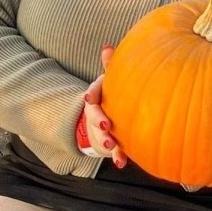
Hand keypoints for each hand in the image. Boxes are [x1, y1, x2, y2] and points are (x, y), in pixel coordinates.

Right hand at [79, 46, 125, 166]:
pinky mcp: (111, 143)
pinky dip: (117, 157)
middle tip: (105, 125)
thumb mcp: (113, 80)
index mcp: (99, 96)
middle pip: (93, 116)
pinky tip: (122, 163)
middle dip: (97, 121)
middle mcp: (97, 113)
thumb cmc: (114, 94)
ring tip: (112, 145)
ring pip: (100, 135)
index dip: (91, 96)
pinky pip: (113, 151)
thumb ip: (112, 66)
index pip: (92, 93)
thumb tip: (107, 47)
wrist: (109, 118)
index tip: (89, 99)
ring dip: (105, 141)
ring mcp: (102, 129)